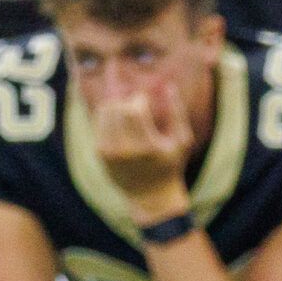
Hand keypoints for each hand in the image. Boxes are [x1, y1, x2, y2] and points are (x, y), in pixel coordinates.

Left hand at [93, 80, 192, 220]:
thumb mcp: (181, 140)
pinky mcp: (99, 152)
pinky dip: (108, 113)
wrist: (149, 195)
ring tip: (129, 110)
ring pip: (105, 112)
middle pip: (117, 108)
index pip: (134, 109)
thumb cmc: (170, 165)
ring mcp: (108, 152)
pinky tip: (120, 118)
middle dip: (128, 100)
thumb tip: (168, 85)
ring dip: (117, 104)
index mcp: (146, 146)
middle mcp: (123, 149)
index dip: (140, 99)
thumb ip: (176, 111)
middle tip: (138, 104)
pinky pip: (99, 121)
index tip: (147, 100)